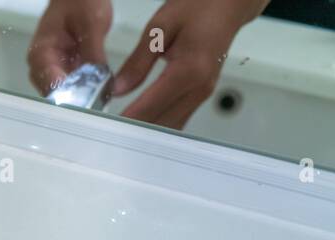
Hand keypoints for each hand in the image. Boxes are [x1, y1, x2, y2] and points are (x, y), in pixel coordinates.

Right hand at [28, 0, 112, 95]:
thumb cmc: (81, 2)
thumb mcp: (92, 24)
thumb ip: (94, 53)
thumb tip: (102, 81)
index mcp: (40, 54)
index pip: (49, 85)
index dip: (69, 96)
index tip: (89, 100)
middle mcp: (42, 66)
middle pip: (54, 95)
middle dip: (76, 99)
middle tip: (98, 101)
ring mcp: (53, 69)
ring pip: (64, 93)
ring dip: (81, 96)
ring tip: (101, 96)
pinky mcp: (65, 69)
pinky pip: (73, 85)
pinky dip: (85, 88)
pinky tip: (100, 89)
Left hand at [113, 0, 266, 128]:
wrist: (229, 4)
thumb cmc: (197, 7)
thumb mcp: (160, 27)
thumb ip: (138, 61)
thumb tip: (118, 89)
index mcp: (188, 71)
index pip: (149, 107)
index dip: (125, 120)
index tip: (105, 127)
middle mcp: (199, 88)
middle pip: (160, 124)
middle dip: (133, 130)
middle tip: (108, 131)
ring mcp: (203, 93)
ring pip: (170, 127)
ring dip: (146, 131)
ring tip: (120, 129)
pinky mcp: (203, 94)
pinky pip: (178, 118)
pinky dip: (158, 124)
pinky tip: (140, 122)